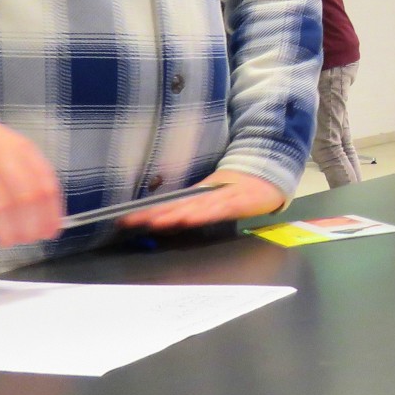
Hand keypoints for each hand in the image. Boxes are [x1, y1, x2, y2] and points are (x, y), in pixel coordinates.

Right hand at [0, 119, 62, 245]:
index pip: (44, 184)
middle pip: (23, 196)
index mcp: (19, 149)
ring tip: (7, 241)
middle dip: (30, 224)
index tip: (50, 232)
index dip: (50, 213)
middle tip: (28, 239)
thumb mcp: (14, 148)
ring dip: (5, 229)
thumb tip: (48, 219)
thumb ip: (32, 177)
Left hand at [118, 169, 286, 230]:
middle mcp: (206, 194)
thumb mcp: (215, 195)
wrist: (271, 172)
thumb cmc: (241, 187)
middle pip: (176, 205)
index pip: (169, 204)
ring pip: (194, 206)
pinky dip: (204, 213)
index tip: (124, 219)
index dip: (148, 211)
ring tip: (154, 222)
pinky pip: (220, 209)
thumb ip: (194, 207)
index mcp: (199, 194)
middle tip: (130, 220)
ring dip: (174, 214)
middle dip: (153, 214)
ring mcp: (222, 197)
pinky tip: (190, 219)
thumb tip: (166, 219)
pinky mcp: (239, 201)